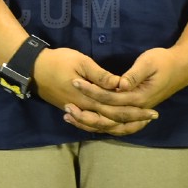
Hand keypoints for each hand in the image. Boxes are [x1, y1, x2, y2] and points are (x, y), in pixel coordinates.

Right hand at [32, 47, 157, 135]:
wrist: (34, 69)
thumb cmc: (59, 61)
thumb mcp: (81, 62)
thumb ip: (100, 75)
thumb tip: (119, 84)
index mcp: (89, 98)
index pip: (117, 110)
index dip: (136, 112)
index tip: (153, 112)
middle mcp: (85, 109)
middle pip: (113, 120)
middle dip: (133, 120)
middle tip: (151, 118)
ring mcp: (78, 110)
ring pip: (102, 125)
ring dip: (120, 124)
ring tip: (137, 123)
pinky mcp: (73, 108)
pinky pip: (91, 123)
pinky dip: (105, 125)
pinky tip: (113, 124)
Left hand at [67, 46, 187, 136]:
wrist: (181, 68)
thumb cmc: (164, 61)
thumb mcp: (149, 62)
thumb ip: (134, 74)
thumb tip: (119, 84)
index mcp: (139, 97)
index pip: (110, 98)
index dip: (92, 91)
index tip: (75, 82)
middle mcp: (137, 110)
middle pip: (107, 118)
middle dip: (85, 113)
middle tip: (65, 107)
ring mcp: (137, 114)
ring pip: (110, 126)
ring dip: (90, 123)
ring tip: (70, 117)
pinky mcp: (135, 112)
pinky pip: (115, 125)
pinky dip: (100, 126)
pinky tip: (86, 122)